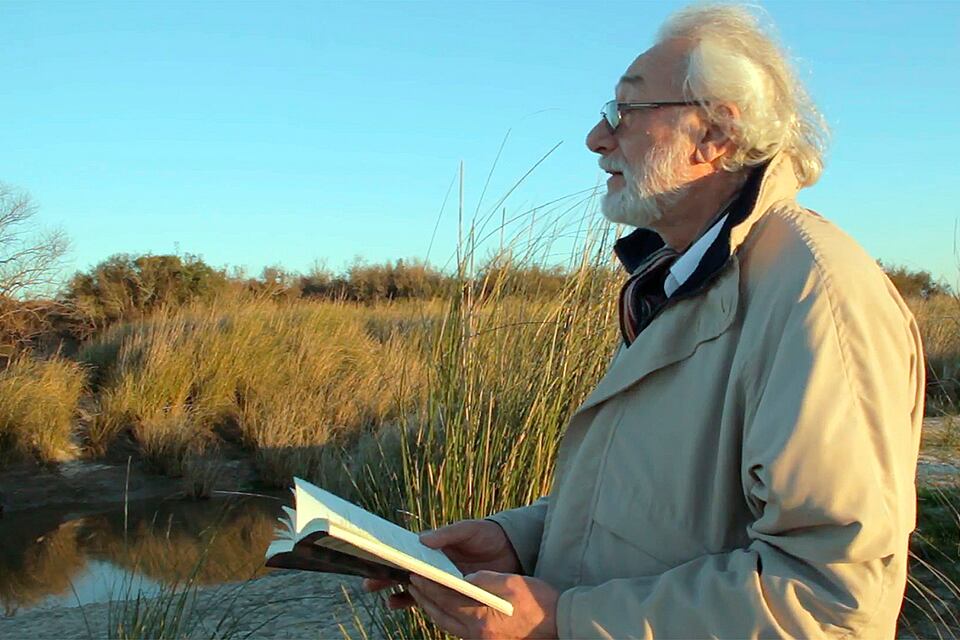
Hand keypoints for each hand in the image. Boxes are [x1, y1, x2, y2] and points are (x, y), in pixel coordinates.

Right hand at [363, 519, 520, 609]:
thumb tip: (422, 538)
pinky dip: (418, 604)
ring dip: (399, 594)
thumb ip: (448, 533)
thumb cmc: (487, 535)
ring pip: (414, 588)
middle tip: (368, 584)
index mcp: (434, 546)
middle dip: (386, 577)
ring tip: (387, 601)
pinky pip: (432, 600)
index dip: (391, 555)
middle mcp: (434, 563)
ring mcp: (442, 578)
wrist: (512, 551)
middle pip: (406, 571)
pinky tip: (408, 607)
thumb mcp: (469, 529)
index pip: (408, 550)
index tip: (374, 559)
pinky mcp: (452, 592)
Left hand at [407, 571, 558, 639]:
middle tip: (412, 583)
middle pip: (442, 615)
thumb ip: (482, 580)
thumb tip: (462, 578)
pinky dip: (448, 617)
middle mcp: (478, 634)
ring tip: (423, 594)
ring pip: (448, 625)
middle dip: (425, 599)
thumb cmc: (537, 600)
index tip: (416, 575)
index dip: (429, 587)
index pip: (447, 600)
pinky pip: (459, 630)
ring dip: (434, 609)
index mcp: (482, 618)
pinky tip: (445, 607)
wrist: (559, 623)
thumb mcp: (510, 582)